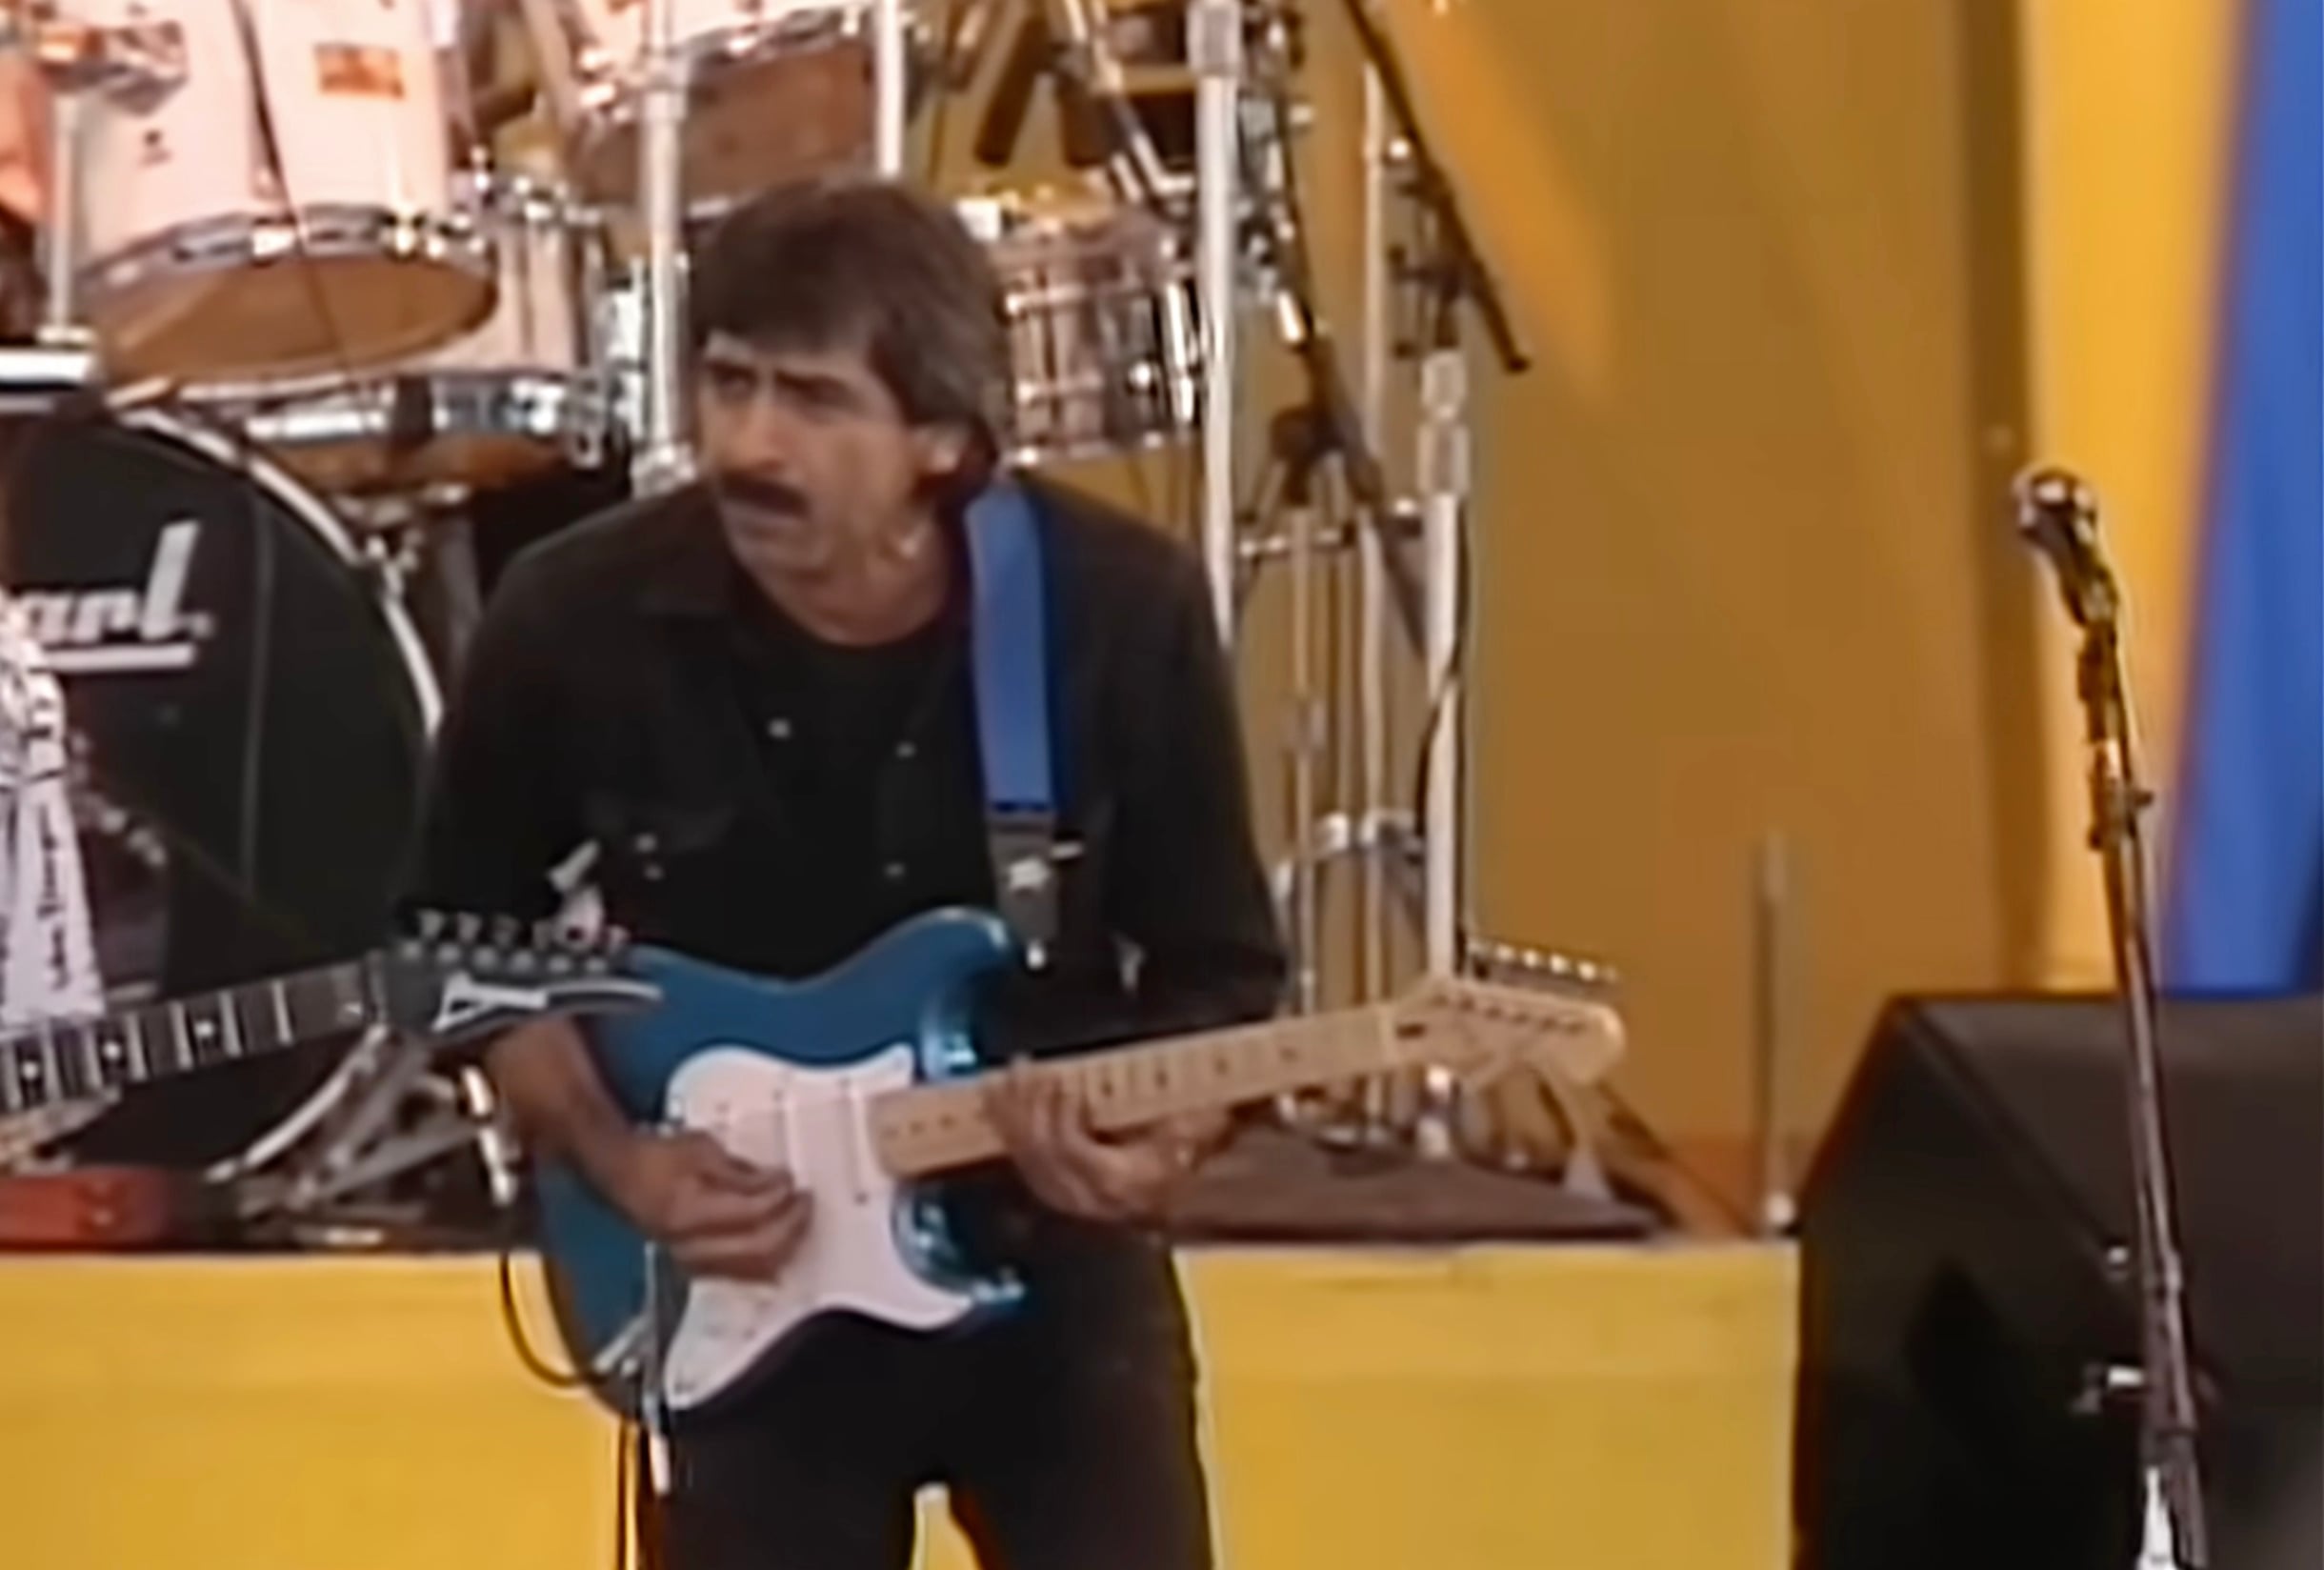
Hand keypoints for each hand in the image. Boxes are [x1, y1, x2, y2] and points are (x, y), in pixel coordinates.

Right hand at [603, 1130, 811, 1281]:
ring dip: (785, 1244)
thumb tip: (777, 1184)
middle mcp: (692, 1246)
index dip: (778, 1197)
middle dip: (790, 1225)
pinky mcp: (698, 1269)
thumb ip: (742, 1173)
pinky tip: (784, 1247)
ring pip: (755, 1268)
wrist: (623, 1178)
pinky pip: (744, 1273)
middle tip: (806, 1201)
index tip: (791, 1180)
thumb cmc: (659, 1158)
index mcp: (690, 1213)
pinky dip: (769, 1261)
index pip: (750, 1214)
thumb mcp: (702, 1149)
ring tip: (799, 1219)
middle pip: (759, 1248)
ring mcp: (695, 1263)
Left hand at [985, 1063, 1225, 1224]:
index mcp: (1117, 1181)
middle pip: (1043, 1152)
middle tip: (1026, 1067)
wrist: (1178, 1199)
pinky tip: (997, 1099)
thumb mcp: (1188, 1131)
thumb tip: (1163, 1074)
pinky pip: (1021, 1160)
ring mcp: (1065, 1195)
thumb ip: (1172, 1110)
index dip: (1063, 1117)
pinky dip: (1008, 1128)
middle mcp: (1085, 1195)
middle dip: (1030, 1106)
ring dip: (1012, 1113)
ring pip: (1026, 1156)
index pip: (1074, 1151)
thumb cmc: (1186, 1154)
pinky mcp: (1052, 1189)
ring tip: (1005, 1075)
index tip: (1066, 1085)